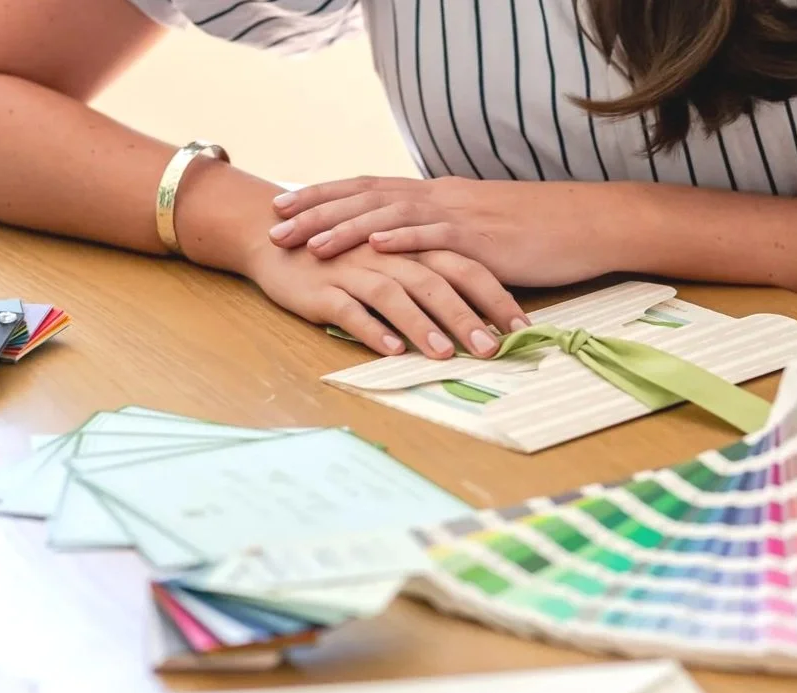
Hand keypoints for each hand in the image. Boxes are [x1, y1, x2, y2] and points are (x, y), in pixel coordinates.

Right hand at [243, 241, 529, 358]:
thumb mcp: (391, 256)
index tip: (522, 329)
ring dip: (422, 324)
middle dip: (467, 315)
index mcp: (411, 245)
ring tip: (445, 353)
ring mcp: (353, 269)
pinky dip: (372, 329)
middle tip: (492, 349)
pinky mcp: (322, 289)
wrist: (274, 235)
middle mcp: (387, 254)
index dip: (495, 296)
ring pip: (394, 294)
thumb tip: (475, 310)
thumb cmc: (342, 252)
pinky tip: (391, 350)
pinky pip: (349, 310)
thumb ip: (427, 273)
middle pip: (436, 279)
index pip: (464, 266)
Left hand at [268, 176, 617, 286]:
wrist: (585, 223)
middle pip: (365, 198)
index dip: (322, 197)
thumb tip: (402, 251)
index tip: (283, 207)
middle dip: (317, 212)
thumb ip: (435, 235)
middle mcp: (439, 197)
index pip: (366, 189)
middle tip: (275, 227)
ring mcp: (460, 215)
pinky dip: (405, 239)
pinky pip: (438, 236)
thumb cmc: (531, 232)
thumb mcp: (472, 229)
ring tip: (311, 242)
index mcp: (434, 194)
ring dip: (347, 228)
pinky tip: (375, 246)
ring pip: (392, 215)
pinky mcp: (483, 238)